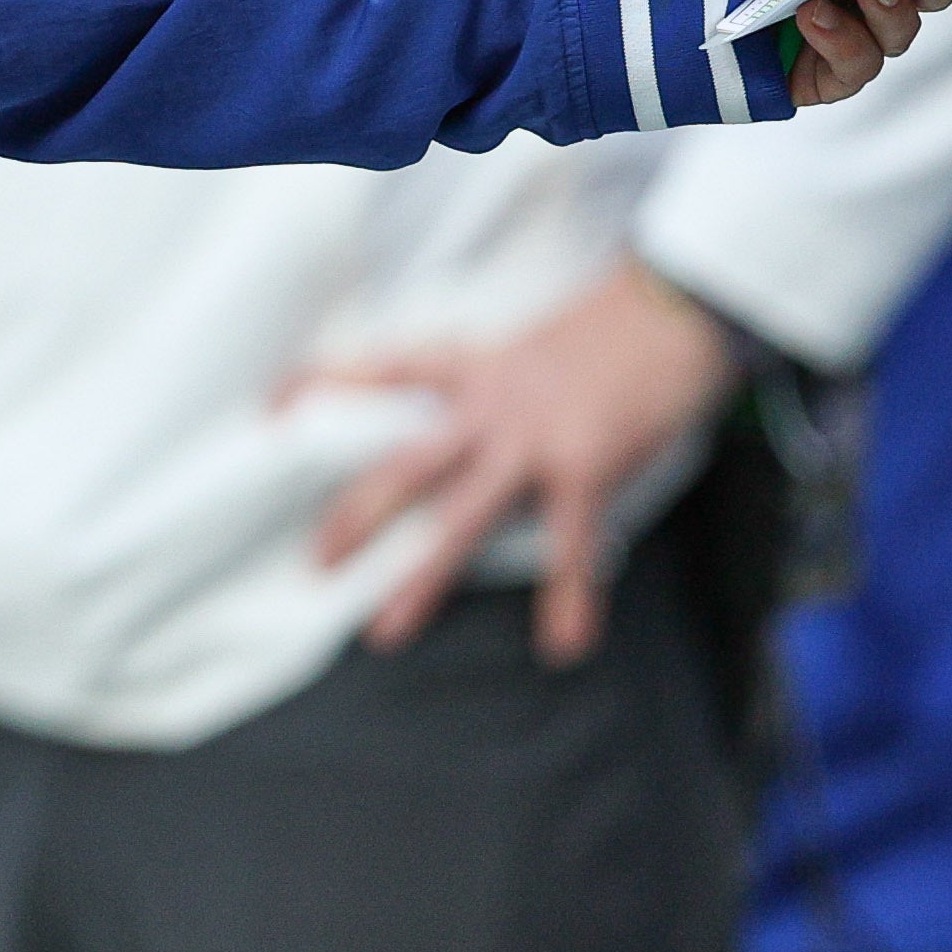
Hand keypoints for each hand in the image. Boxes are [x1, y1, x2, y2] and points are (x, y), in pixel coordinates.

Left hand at [296, 256, 738, 660]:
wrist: (676, 306)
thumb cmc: (612, 327)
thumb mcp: (534, 345)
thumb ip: (497, 387)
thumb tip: (473, 431)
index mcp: (474, 368)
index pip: (385, 371)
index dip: (327, 385)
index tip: (275, 406)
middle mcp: (490, 405)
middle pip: (404, 466)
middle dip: (355, 517)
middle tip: (317, 564)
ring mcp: (534, 440)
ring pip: (462, 518)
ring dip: (424, 579)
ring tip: (388, 630)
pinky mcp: (586, 467)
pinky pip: (571, 546)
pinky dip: (569, 599)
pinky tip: (563, 644)